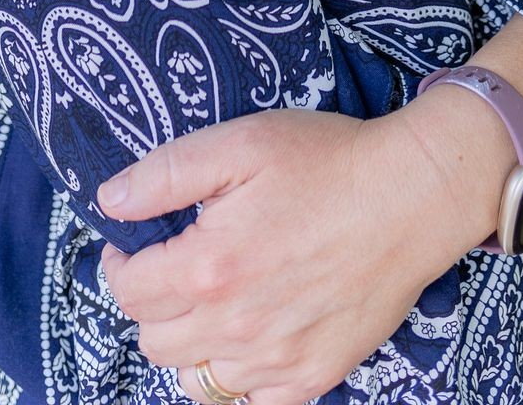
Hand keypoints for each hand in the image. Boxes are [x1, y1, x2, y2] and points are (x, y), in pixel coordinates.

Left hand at [96, 106, 465, 404]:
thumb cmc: (328, 161)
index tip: (132, 242)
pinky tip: (252, 332)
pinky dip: (239, 375)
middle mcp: (237, 327)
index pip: (128, 291)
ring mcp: (278, 361)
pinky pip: (252, 401)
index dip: (119, 261)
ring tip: (213, 301)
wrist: (412, 194)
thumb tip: (111, 202)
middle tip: (177, 265)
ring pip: (196, 381)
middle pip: (153, 341)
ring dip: (190, 344)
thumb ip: (165, 174)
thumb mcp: (242, 142)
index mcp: (210, 269)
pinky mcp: (315, 375)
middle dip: (152, 302)